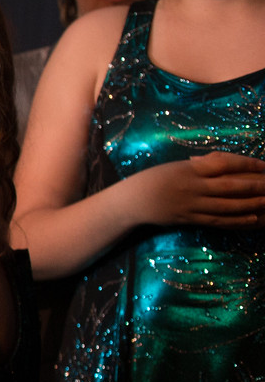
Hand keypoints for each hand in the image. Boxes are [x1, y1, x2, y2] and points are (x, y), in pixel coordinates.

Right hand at [131, 151, 264, 226]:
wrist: (130, 201)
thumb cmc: (153, 180)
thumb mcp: (176, 167)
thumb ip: (201, 165)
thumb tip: (226, 160)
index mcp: (190, 169)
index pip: (224, 163)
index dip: (246, 164)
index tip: (264, 165)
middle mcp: (192, 187)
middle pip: (230, 186)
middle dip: (255, 186)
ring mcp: (190, 205)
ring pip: (226, 205)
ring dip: (250, 204)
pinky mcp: (188, 219)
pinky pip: (217, 220)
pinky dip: (236, 220)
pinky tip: (252, 219)